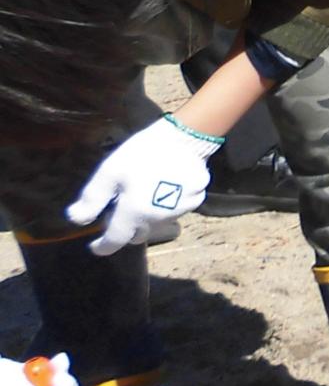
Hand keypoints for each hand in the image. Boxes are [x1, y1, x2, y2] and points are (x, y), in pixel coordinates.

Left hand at [65, 115, 221, 255]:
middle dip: (127, 229)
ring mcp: (179, 212)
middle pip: (138, 235)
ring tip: (144, 196)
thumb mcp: (110, 172)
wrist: (185, 139)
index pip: (115, 240)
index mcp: (134, 213)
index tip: (95, 246)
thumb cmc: (142, 154)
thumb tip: (76, 219)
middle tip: (120, 212)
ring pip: (157, 224)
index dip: (102, 246)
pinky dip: (167, 206)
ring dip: (147, 217)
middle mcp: (158, 219)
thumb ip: (92, 198)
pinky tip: (166, 188)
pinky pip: (176, 211)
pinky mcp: (195, 202)